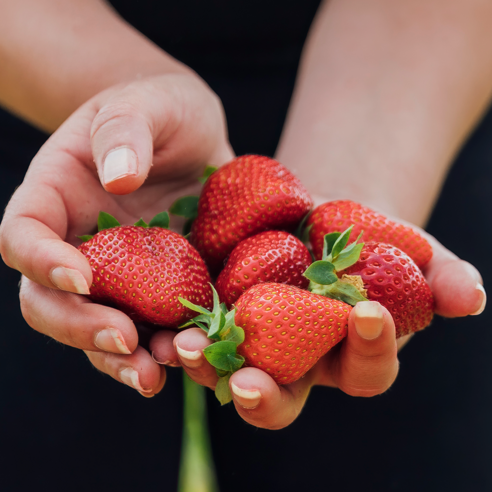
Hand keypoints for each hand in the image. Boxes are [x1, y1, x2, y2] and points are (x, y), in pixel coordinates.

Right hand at [0, 73, 233, 395]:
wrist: (192, 135)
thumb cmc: (161, 108)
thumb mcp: (147, 102)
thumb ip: (127, 130)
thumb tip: (118, 178)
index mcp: (56, 195)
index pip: (23, 235)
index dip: (41, 261)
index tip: (81, 276)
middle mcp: (78, 242)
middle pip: (51, 299)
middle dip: (80, 327)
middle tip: (124, 339)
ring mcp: (119, 270)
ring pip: (99, 326)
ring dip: (121, 358)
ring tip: (154, 373)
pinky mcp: (159, 285)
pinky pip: (151, 325)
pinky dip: (163, 348)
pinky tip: (188, 357)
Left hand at [160, 223, 484, 428]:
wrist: (320, 218)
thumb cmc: (371, 240)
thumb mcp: (408, 251)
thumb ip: (440, 276)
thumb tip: (472, 298)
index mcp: (348, 355)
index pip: (365, 371)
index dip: (371, 351)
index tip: (369, 315)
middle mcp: (297, 363)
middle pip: (282, 396)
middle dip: (268, 396)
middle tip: (251, 384)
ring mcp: (252, 342)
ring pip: (226, 371)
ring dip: (206, 367)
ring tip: (186, 350)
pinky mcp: (215, 314)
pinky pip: (194, 330)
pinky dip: (179, 329)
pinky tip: (164, 320)